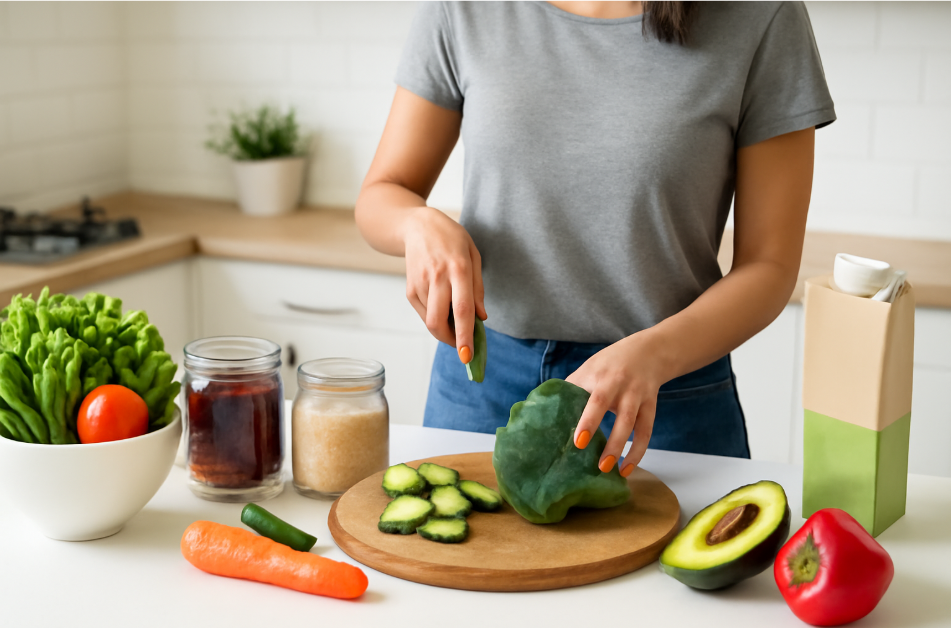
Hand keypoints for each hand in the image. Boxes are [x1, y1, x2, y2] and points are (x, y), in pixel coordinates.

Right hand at [403, 207, 486, 362]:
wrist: (417, 226)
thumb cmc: (451, 240)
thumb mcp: (473, 255)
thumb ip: (478, 288)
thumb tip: (481, 317)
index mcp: (458, 268)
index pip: (461, 308)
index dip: (465, 335)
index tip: (468, 356)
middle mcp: (437, 277)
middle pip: (438, 321)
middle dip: (452, 341)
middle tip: (464, 345)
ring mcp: (420, 284)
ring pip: (430, 321)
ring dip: (444, 331)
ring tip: (456, 323)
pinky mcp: (409, 289)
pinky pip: (423, 314)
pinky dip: (435, 319)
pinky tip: (442, 307)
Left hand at [565, 333, 667, 476]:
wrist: (648, 352)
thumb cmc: (610, 363)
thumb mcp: (589, 368)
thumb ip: (573, 387)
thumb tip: (546, 411)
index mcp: (601, 377)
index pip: (594, 400)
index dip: (587, 421)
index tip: (578, 441)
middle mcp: (621, 386)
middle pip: (616, 413)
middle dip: (606, 437)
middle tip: (595, 461)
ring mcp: (637, 397)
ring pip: (632, 425)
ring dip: (621, 448)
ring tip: (608, 469)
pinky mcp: (650, 406)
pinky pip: (646, 432)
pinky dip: (638, 451)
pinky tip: (627, 468)